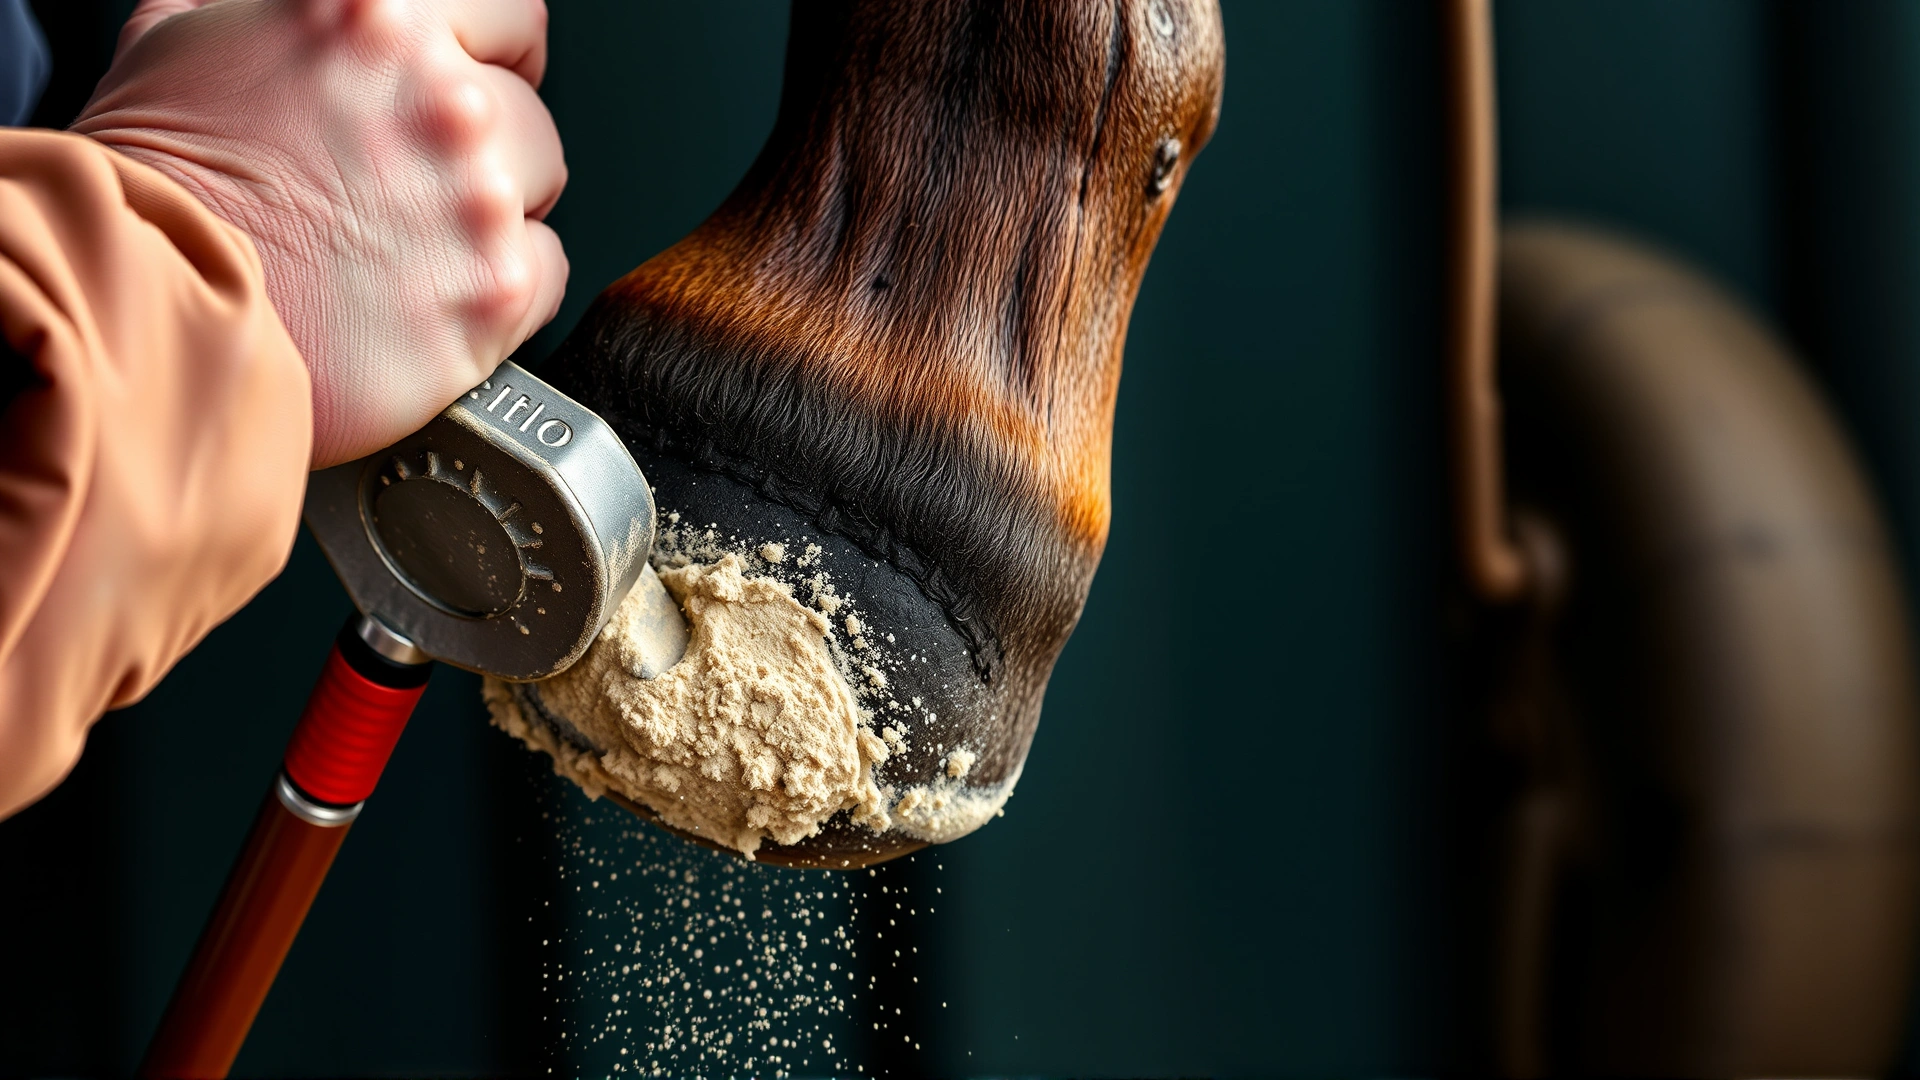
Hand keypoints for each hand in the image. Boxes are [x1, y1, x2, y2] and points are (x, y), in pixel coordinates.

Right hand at [74, 0, 567, 466]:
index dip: (497, 54)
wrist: (137, 314)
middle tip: (417, 194)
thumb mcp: (183, 40)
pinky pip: (542, 279)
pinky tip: (429, 300)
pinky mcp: (492, 296)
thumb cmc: (148, 186)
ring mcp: (475, 202)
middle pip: (526, 117)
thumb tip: (290, 11)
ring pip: (538, 195)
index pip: (513, 14)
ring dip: (490, 220)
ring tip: (411, 252)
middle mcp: (443, 100)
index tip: (488, 81)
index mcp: (380, 16)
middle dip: (485, 152)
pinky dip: (502, 292)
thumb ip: (266, 11)